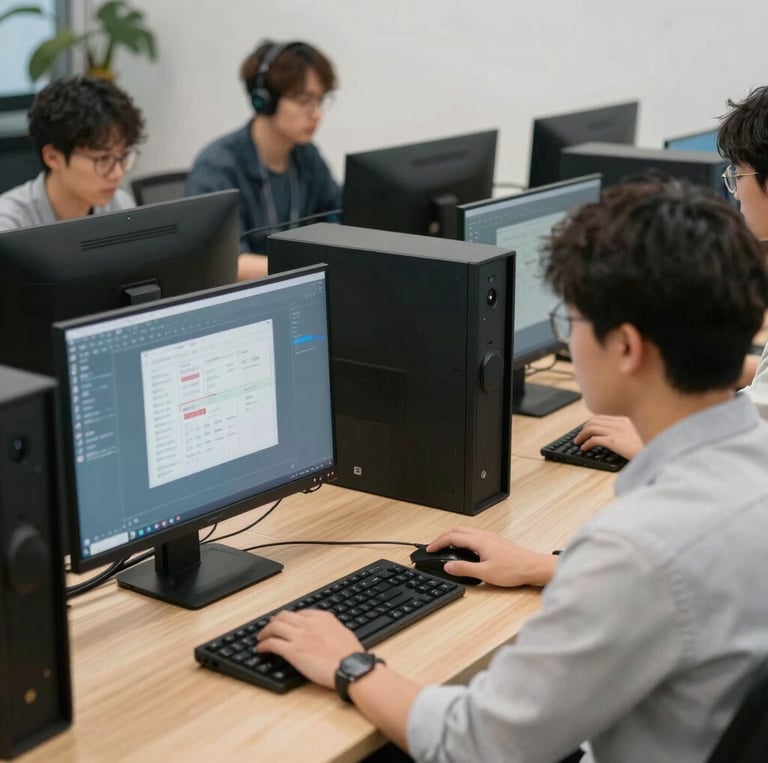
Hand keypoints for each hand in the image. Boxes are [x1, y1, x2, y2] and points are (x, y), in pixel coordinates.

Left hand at [257, 609, 363, 688]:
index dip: (289, 618)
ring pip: (275, 627)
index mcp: (322, 617)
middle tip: (269, 626)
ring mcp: (300, 636)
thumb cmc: (350, 654)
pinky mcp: (293, 652)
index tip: (286, 622)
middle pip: (284, 616)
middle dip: (274, 620)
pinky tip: (261, 649)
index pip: (300, 613)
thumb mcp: (342, 632)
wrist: (350, 666)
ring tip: (261, 637)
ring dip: (265, 631)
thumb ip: (330, 628)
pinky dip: (263, 645)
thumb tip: (326, 630)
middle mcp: (308, 623)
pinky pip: (272, 644)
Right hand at [426, 527, 555, 586]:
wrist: (533, 567)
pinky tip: (466, 549)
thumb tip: (448, 566)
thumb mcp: (485, 573)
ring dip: (453, 537)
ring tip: (447, 547)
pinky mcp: (496, 541)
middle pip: (457, 530)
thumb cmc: (513, 570)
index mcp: (479, 541)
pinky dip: (464, 539)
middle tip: (434, 546)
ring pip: (466, 531)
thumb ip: (464, 569)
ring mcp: (491, 537)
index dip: (438, 543)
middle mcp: (484, 535)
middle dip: (443, 537)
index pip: (452, 537)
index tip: (429, 549)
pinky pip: (475, 535)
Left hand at [573, 415, 642, 459]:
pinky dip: (586, 443)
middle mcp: (619, 423)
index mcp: (625, 420)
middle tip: (580, 435)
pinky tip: (584, 448)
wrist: (656, 452)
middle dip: (584, 428)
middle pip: (593, 421)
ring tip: (578, 442)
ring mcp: (615, 431)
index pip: (602, 417)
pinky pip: (593, 440)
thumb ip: (627, 432)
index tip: (586, 428)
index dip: (591, 423)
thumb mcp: (639, 434)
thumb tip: (616, 438)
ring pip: (590, 428)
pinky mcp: (613, 441)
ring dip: (581, 435)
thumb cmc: (649, 446)